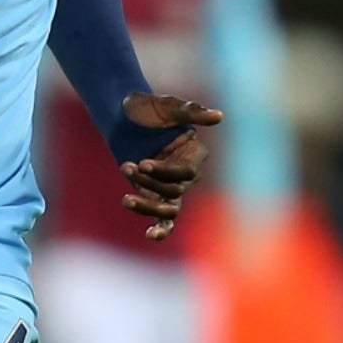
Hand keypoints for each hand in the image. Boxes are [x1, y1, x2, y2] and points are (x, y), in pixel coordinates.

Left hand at [115, 92, 221, 240]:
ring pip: (168, 209)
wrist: (123, 116)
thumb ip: (192, 112)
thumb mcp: (169, 106)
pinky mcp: (154, 194)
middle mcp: (186, 173)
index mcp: (195, 154)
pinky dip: (159, 229)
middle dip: (149, 182)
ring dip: (146, 205)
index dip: (165, 172)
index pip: (187, 173)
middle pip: (175, 191)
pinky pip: (162, 218)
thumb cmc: (148, 107)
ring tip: (126, 199)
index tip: (142, 162)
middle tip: (128, 166)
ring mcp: (170, 186)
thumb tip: (219, 116)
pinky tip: (149, 236)